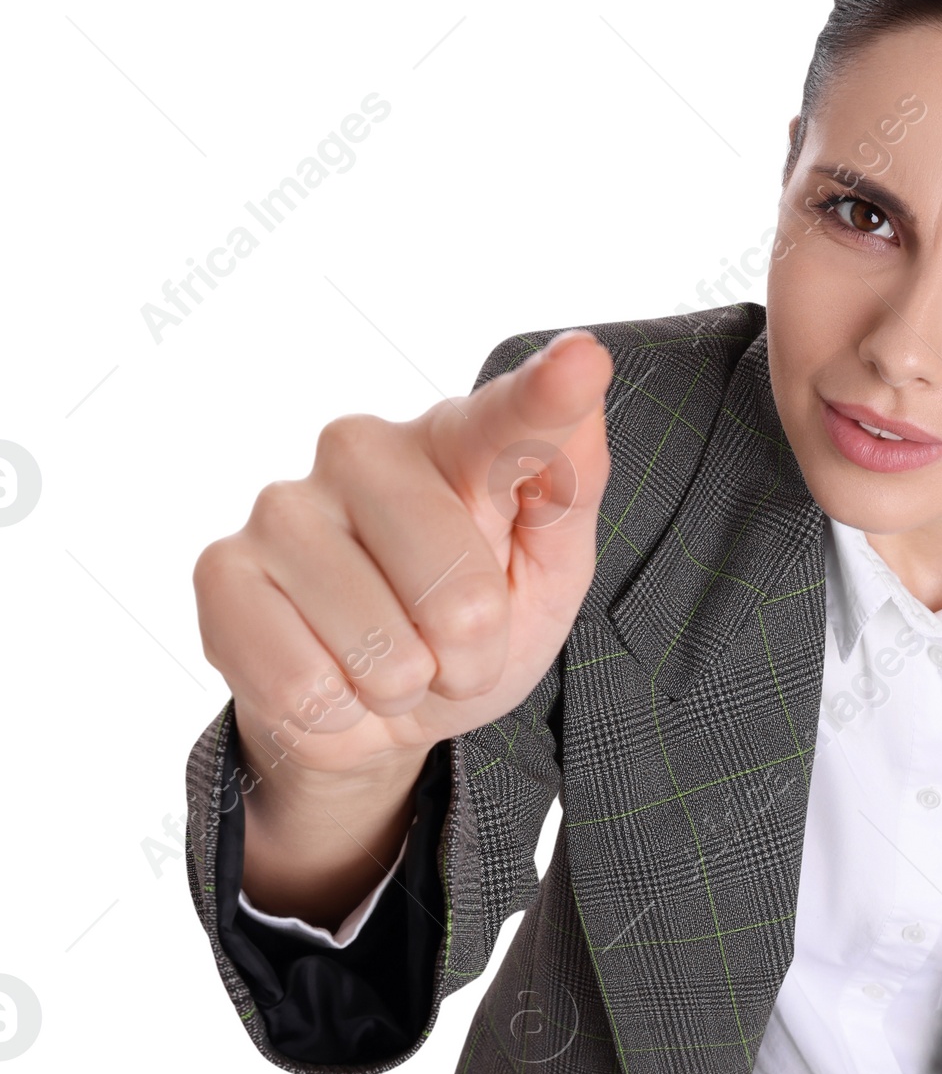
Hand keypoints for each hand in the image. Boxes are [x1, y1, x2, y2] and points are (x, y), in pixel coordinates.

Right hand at [194, 330, 612, 781]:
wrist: (378, 704)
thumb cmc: (472, 623)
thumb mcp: (546, 570)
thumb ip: (568, 482)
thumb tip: (586, 367)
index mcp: (456, 440)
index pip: (509, 420)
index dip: (547, 397)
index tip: (581, 363)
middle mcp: (361, 448)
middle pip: (461, 600)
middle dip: (469, 657)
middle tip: (451, 645)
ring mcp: (283, 505)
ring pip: (384, 653)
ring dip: (400, 686)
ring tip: (390, 659)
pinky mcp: (222, 569)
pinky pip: (308, 687)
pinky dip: (336, 709)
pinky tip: (329, 673)